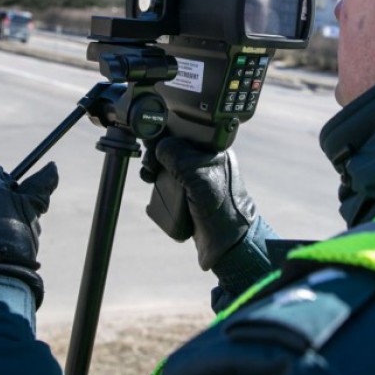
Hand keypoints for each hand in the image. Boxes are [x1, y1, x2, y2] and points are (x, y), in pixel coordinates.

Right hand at [151, 137, 256, 269]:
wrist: (225, 242)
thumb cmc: (220, 207)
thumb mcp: (198, 176)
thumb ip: (178, 157)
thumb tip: (159, 145)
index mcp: (212, 150)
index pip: (184, 132)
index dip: (166, 136)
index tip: (152, 143)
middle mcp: (203, 160)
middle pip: (172, 147)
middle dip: (156, 153)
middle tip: (150, 165)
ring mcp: (194, 177)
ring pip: (166, 163)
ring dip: (153, 167)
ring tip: (149, 176)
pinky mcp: (186, 192)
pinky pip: (166, 180)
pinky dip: (155, 181)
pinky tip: (151, 184)